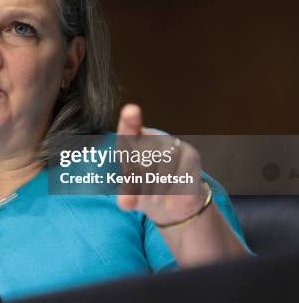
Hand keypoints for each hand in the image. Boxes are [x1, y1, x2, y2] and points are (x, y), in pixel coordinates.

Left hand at [115, 104, 207, 226]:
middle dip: (141, 179)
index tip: (130, 111)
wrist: (172, 200)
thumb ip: (126, 196)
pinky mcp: (192, 156)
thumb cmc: (146, 188)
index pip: (129, 128)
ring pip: (166, 163)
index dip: (130, 120)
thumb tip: (125, 204)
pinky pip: (183, 172)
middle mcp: (155, 138)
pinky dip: (173, 189)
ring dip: (156, 186)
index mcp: (134, 141)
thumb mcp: (132, 193)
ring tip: (152, 199)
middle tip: (139, 196)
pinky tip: (169, 198)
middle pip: (147, 154)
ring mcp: (175, 144)